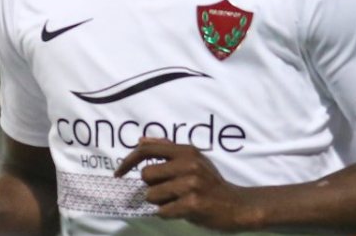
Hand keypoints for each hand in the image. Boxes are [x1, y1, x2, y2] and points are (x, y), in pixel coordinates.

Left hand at [114, 138, 261, 231]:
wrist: (237, 205)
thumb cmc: (211, 182)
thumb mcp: (193, 159)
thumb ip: (167, 149)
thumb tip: (140, 140)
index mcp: (186, 151)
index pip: (148, 150)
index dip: (128, 160)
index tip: (118, 172)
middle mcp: (188, 164)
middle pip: (146, 175)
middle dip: (152, 186)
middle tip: (169, 191)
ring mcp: (190, 184)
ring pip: (151, 195)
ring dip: (160, 202)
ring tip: (177, 201)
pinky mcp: (192, 204)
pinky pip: (162, 211)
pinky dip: (167, 214)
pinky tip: (181, 210)